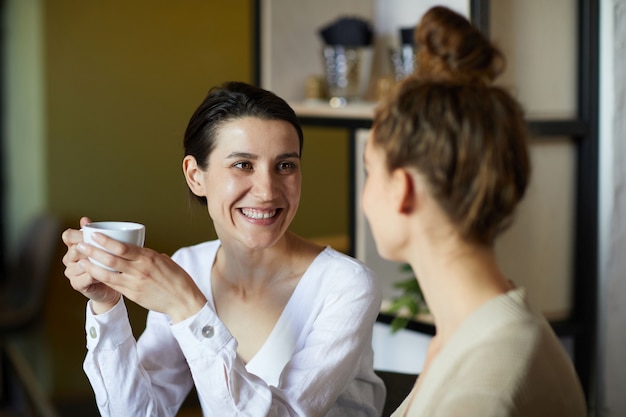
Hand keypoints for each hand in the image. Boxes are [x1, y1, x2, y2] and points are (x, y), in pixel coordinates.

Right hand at [61, 217, 120, 313]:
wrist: (112, 285)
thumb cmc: (108, 263)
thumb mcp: (104, 246)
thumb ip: (95, 233)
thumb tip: (84, 219)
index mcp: (74, 246)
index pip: (68, 236)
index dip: (78, 235)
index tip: (93, 235)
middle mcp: (69, 258)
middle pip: (74, 249)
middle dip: (89, 249)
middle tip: (105, 250)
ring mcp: (71, 272)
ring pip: (80, 263)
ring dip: (94, 263)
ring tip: (108, 263)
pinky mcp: (76, 284)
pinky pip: (84, 277)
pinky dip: (95, 276)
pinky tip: (104, 274)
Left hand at [75, 231, 206, 322]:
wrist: (183, 301)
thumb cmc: (177, 279)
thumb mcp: (165, 261)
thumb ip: (149, 256)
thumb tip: (138, 251)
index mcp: (149, 257)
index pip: (122, 247)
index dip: (105, 241)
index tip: (93, 234)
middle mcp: (140, 269)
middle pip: (111, 259)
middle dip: (93, 251)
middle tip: (80, 244)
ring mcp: (135, 283)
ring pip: (107, 273)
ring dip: (92, 265)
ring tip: (81, 259)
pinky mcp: (132, 294)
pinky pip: (113, 284)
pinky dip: (101, 278)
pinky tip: (92, 273)